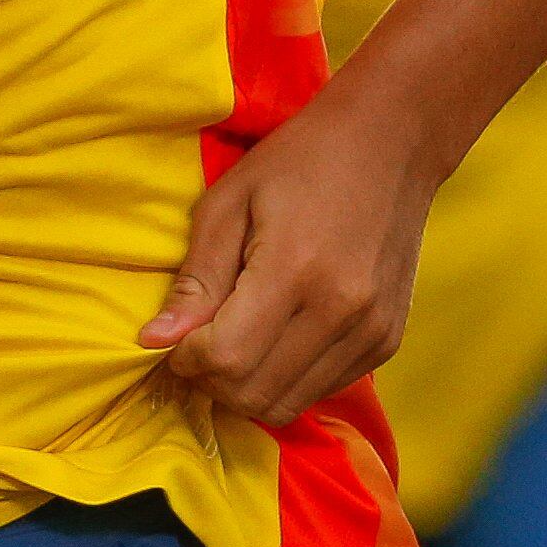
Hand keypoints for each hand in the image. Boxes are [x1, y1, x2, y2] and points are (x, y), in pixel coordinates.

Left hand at [138, 76, 441, 429]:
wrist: (391, 142)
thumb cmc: (299, 160)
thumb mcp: (229, 202)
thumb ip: (196, 279)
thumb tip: (155, 342)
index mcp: (296, 269)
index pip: (227, 359)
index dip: (187, 359)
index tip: (176, 337)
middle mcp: (342, 311)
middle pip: (255, 394)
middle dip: (212, 380)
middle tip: (199, 344)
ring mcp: (372, 331)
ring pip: (288, 404)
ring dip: (248, 387)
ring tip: (236, 340)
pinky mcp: (387, 341)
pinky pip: (322, 389)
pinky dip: (287, 378)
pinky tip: (278, 336)